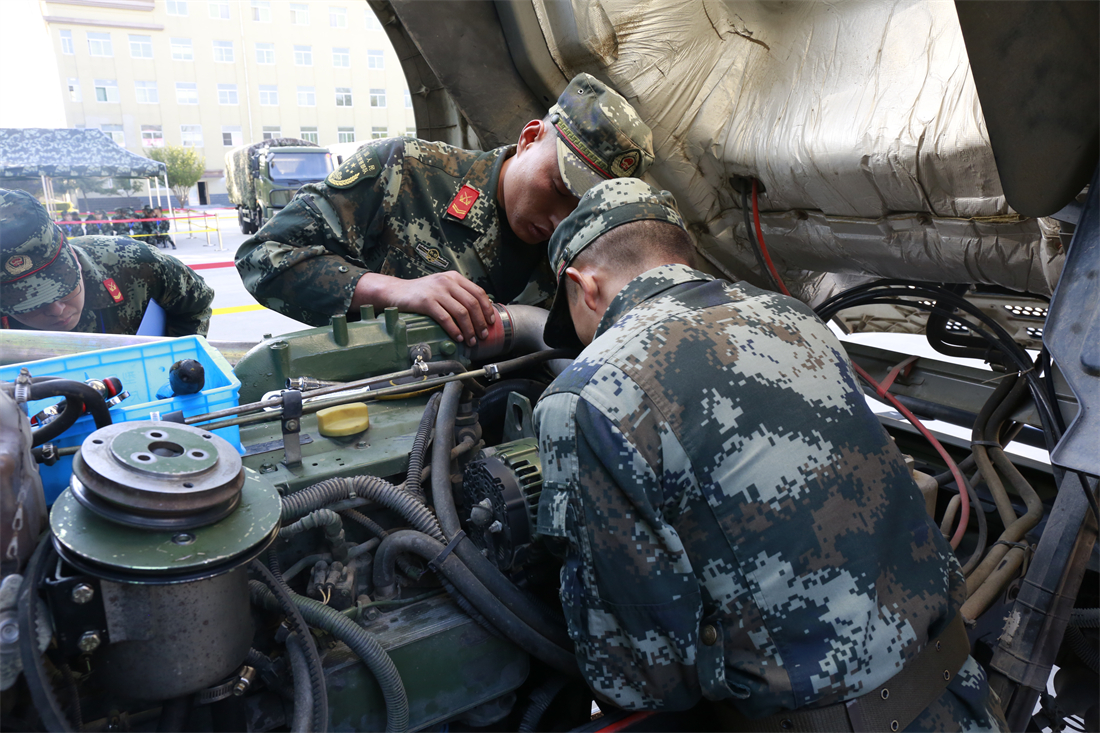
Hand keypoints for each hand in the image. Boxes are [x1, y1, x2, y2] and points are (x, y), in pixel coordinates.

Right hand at [351, 272, 495, 344]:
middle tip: (482, 335)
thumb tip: (479, 312)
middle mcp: (447, 282)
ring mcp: (436, 291)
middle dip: (480, 322)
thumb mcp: (442, 287)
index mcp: (454, 277)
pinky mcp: (426, 301)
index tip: (491, 322)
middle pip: (472, 304)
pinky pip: (445, 318)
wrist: (396, 292)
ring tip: (470, 340)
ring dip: (469, 329)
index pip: (478, 292)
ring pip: (461, 312)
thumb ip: (458, 294)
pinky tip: (457, 337)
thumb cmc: (421, 293)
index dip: (487, 308)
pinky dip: (454, 330)